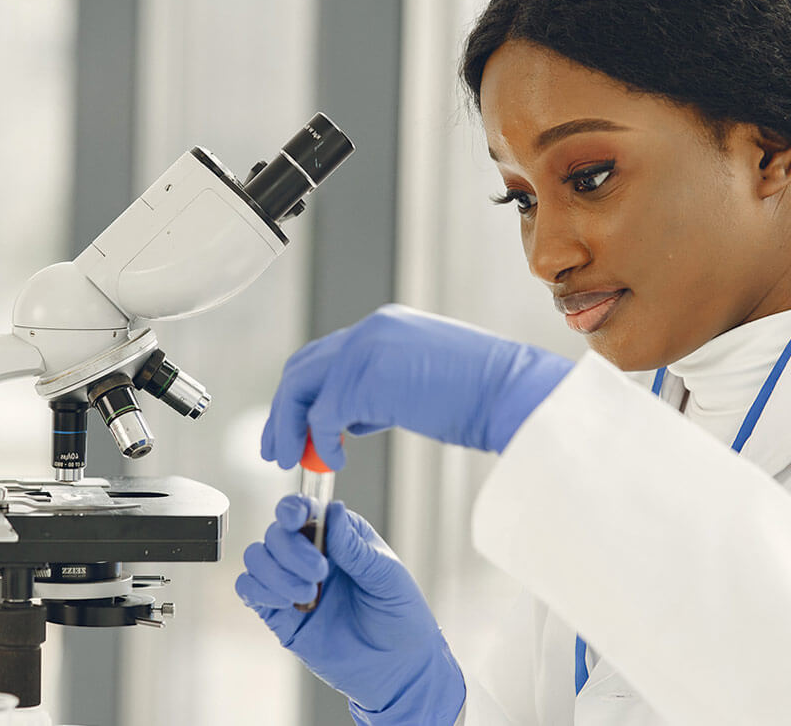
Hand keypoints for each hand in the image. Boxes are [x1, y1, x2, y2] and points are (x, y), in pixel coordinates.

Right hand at [236, 496, 464, 724]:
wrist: (397, 668)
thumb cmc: (400, 616)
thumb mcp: (386, 576)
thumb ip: (355, 548)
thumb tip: (334, 510)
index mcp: (339, 537)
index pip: (306, 509)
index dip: (293, 508)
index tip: (296, 517)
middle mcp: (311, 555)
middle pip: (276, 532)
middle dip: (291, 550)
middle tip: (320, 572)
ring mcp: (292, 583)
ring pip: (257, 558)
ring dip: (275, 572)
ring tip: (307, 594)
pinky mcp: (279, 614)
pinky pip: (249, 590)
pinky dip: (258, 590)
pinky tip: (285, 603)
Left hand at [261, 304, 573, 469]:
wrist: (513, 392)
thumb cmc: (482, 398)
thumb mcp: (420, 386)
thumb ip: (381, 392)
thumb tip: (350, 419)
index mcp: (385, 328)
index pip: (325, 357)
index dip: (304, 395)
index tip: (296, 430)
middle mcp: (370, 330)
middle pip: (303, 368)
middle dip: (283, 411)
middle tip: (276, 449)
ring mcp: (366, 349)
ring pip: (302, 386)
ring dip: (290, 426)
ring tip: (291, 460)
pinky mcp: (368, 378)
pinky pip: (324, 414)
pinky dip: (319, 441)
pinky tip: (333, 462)